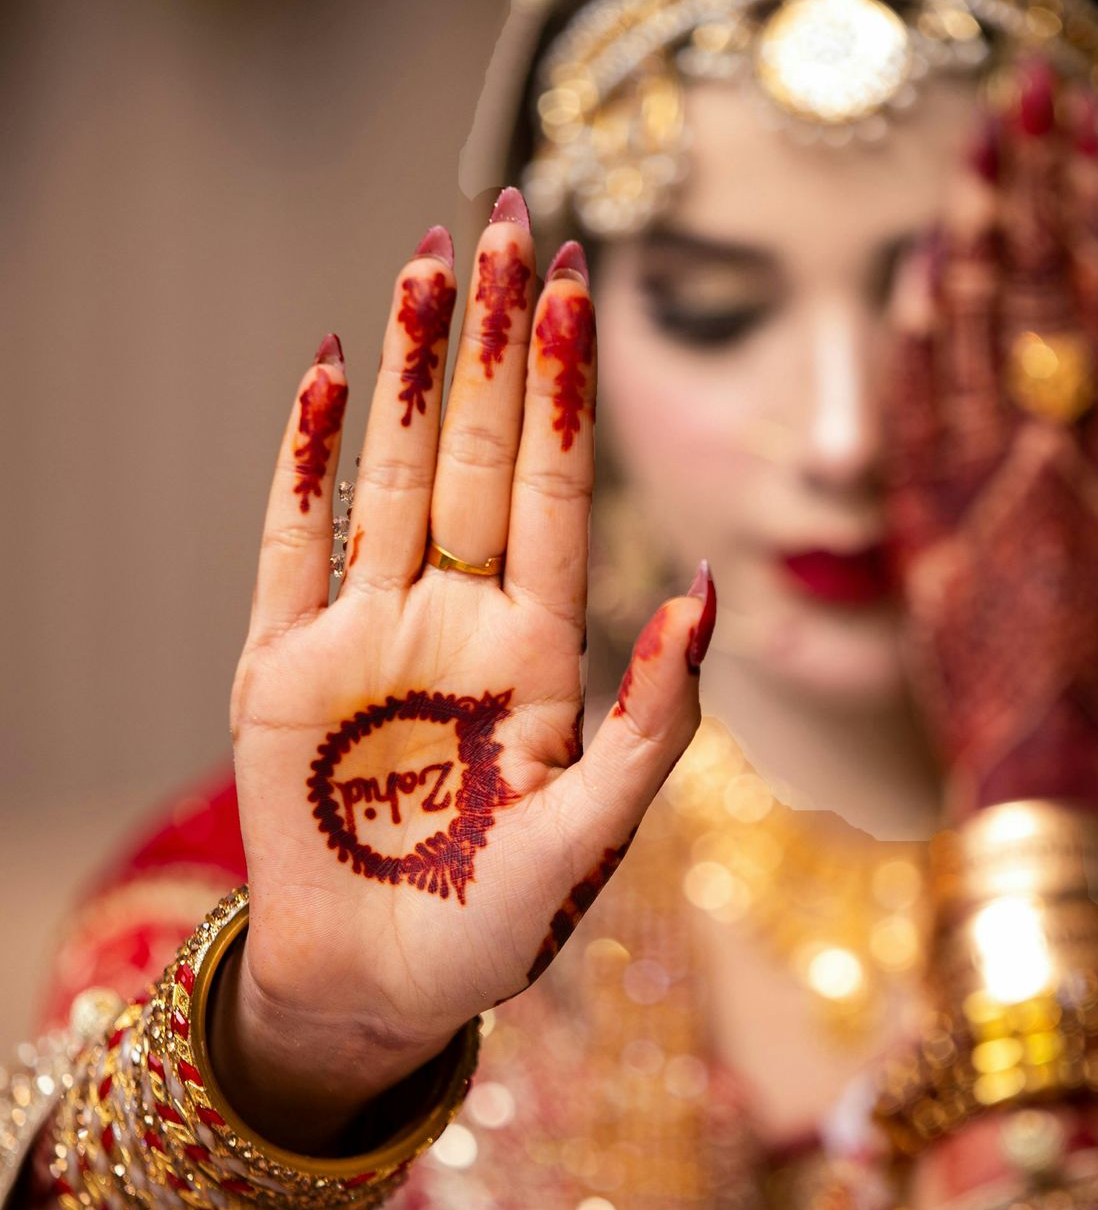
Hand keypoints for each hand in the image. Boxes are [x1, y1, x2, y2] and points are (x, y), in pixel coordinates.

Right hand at [225, 200, 713, 1143]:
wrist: (379, 988)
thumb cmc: (498, 924)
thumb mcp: (595, 830)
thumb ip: (653, 719)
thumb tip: (705, 589)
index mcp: (534, 645)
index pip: (551, 485)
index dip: (562, 386)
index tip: (579, 283)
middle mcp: (453, 615)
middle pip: (473, 449)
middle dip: (491, 340)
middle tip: (507, 222)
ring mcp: (365, 630)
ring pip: (387, 470)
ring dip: (402, 370)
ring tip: (421, 265)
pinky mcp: (281, 665)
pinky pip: (290, 542)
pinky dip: (303, 461)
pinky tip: (323, 377)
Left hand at [886, 59, 1097, 818]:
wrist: (1042, 756)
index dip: (1092, 211)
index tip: (1085, 132)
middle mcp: (1052, 459)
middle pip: (1039, 296)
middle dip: (1032, 186)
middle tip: (1024, 92)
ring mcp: (978, 488)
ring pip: (973, 337)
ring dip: (970, 232)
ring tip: (971, 145)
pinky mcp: (919, 524)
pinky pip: (913, 413)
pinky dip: (914, 336)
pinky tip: (914, 263)